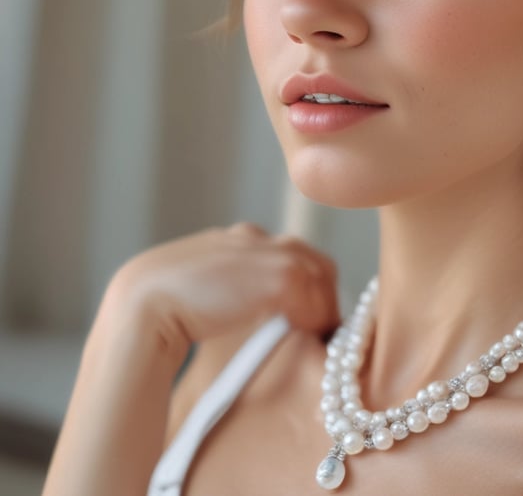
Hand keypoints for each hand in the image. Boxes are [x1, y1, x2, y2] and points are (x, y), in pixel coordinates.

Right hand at [105, 222, 339, 355]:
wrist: (144, 306)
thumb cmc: (160, 308)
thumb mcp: (198, 287)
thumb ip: (226, 287)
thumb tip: (244, 308)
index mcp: (235, 238)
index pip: (290, 251)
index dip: (304, 281)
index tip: (307, 310)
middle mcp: (257, 237)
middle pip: (313, 259)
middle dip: (323, 293)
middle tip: (325, 328)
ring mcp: (270, 254)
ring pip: (319, 278)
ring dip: (324, 309)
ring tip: (323, 339)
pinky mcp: (281, 276)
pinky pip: (315, 298)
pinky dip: (317, 319)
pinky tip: (309, 338)